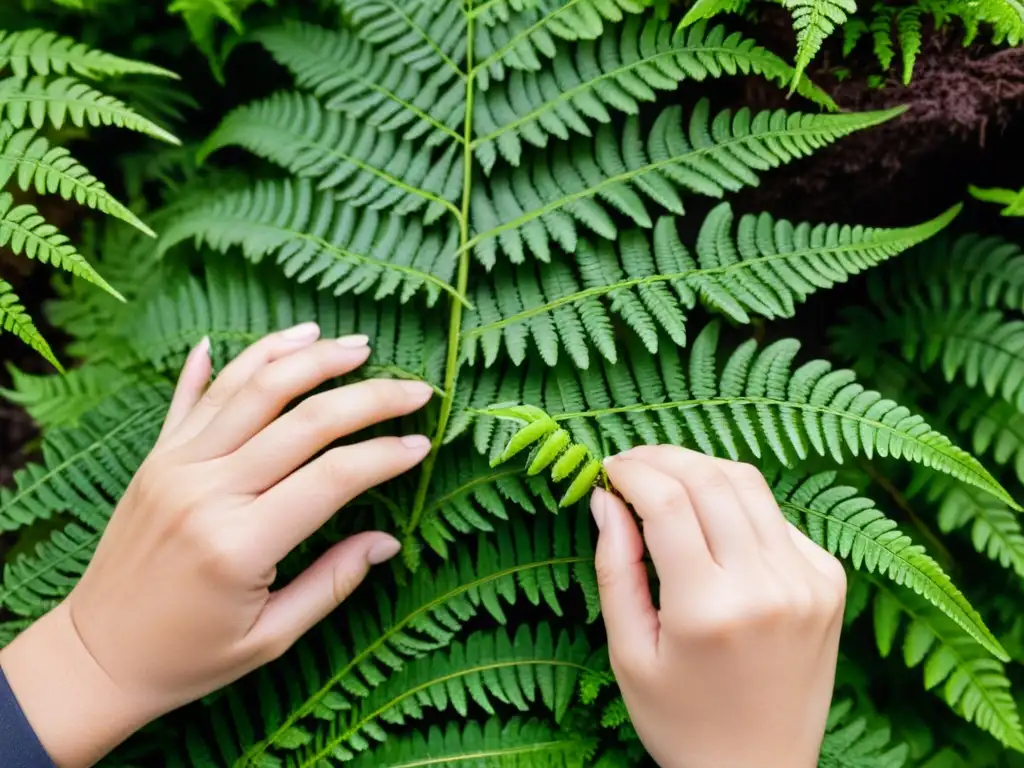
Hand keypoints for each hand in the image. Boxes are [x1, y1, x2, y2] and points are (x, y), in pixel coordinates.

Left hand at [0, 324, 433, 766]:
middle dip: (368, 396)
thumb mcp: (271, 638)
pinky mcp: (156, 457)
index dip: (385, 455)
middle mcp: (207, 491)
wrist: (93, 658)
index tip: (422, 444)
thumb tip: (387, 541)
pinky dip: (232, 360)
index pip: (334, 477)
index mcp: (241, 544)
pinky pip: (197, 394)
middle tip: (415, 387)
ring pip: (251, 387)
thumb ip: (333, 583)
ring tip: (353, 344)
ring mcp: (176, 466)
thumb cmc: (188, 659)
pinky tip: (273, 339)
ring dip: (308, 358)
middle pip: (303, 420)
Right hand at [593, 446, 845, 767]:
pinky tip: (712, 526)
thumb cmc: (681, 721)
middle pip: (710, 477)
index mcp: (709, 610)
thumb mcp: (629, 653)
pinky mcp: (829, 581)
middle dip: (661, 458)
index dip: (631, 472)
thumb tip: (605, 499)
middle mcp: (767, 586)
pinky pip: (775, 516)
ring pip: (748, 484)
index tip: (607, 471)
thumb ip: (614, 568)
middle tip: (630, 465)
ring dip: (700, 470)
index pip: (666, 502)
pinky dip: (736, 505)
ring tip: (666, 482)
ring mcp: (807, 581)